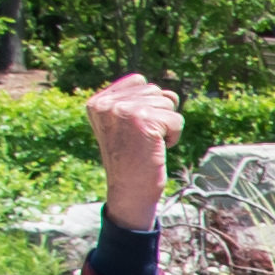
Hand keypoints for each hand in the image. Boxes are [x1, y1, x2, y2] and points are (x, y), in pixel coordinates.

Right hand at [87, 73, 181, 229]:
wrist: (129, 192)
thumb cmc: (131, 161)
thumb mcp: (126, 126)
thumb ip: (141, 101)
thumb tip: (170, 94)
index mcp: (98, 102)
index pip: (139, 82)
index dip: (148, 106)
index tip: (135, 130)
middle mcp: (108, 103)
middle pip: (155, 91)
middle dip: (158, 115)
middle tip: (142, 140)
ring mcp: (124, 110)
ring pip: (168, 103)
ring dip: (166, 126)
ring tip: (148, 144)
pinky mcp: (144, 120)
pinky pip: (176, 119)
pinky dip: (174, 137)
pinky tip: (157, 149)